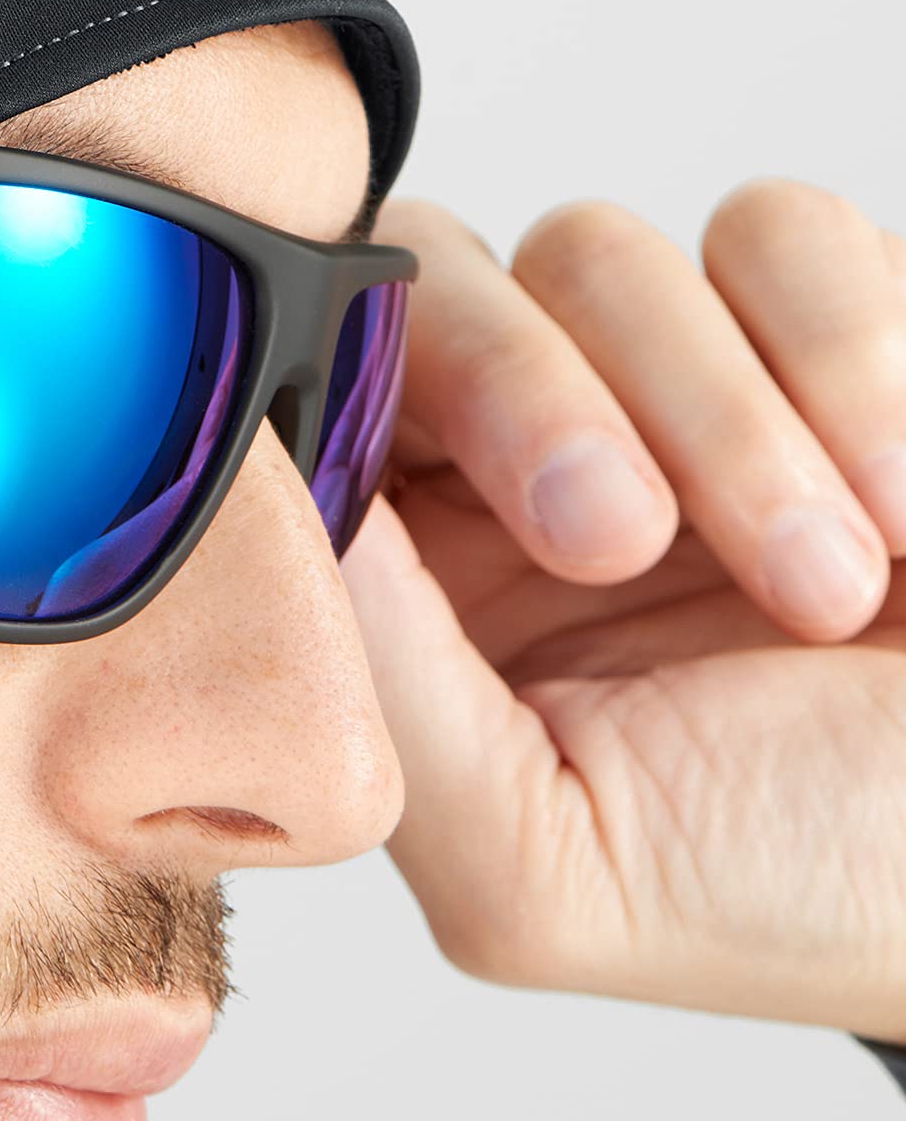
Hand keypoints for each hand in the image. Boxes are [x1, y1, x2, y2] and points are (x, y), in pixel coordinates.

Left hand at [340, 179, 905, 1039]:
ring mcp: (669, 370)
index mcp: (422, 574)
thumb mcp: (542, 867)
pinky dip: (850, 364)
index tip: (413, 508)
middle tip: (619, 540)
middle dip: (518, 394)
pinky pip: (782, 234)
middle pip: (427, 288)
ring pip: (595, 254)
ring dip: (722, 424)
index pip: (311, 409)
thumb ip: (385, 697)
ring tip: (830, 596)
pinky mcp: (822, 318)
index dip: (337, 412)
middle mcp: (522, 450)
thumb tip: (271, 520)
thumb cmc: (791, 886)